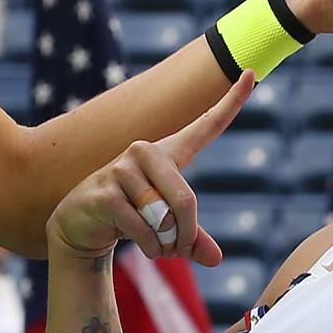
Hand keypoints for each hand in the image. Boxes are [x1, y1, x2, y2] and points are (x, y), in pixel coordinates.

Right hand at [47, 73, 252, 267]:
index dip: (232, 100)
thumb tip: (215, 259)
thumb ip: (193, 239)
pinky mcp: (107, 191)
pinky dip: (150, 248)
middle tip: (178, 250)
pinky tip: (139, 245)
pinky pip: (144, 230)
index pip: (206, 124)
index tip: (252, 73)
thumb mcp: (167, 227)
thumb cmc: (131, 219)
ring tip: (153, 245)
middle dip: (185, 235)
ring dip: (165, 245)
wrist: (80, 226)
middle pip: (185, 200)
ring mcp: (122, 168)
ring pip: (163, 218)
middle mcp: (145, 151)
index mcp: (167, 152)